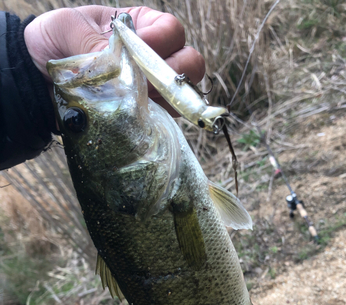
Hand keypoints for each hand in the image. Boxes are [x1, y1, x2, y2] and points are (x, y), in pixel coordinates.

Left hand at [24, 6, 205, 115]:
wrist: (38, 80)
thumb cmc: (55, 44)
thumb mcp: (70, 30)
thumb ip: (96, 43)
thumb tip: (119, 63)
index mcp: (139, 27)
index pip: (171, 30)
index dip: (161, 40)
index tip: (137, 49)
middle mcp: (151, 58)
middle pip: (188, 62)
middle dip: (174, 71)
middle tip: (148, 81)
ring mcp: (151, 88)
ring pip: (182, 91)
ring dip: (169, 96)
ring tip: (143, 99)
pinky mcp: (145, 114)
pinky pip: (167, 116)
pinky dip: (161, 116)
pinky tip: (143, 115)